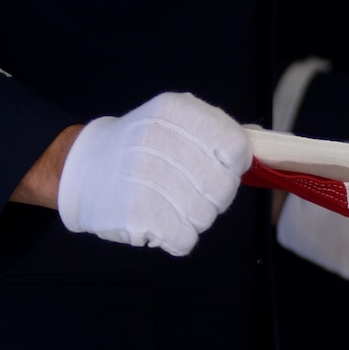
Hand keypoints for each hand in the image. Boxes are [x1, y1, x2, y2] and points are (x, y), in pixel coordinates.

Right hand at [57, 93, 250, 256]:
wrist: (79, 168)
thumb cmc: (140, 147)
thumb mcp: (174, 123)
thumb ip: (219, 134)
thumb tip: (269, 145)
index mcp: (176, 111)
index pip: (236, 146)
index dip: (233, 165)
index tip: (219, 167)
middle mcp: (160, 138)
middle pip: (224, 187)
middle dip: (212, 197)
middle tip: (186, 189)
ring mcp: (146, 176)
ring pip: (206, 216)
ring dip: (192, 217)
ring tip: (165, 202)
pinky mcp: (137, 212)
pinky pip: (185, 238)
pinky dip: (177, 237)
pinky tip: (158, 222)